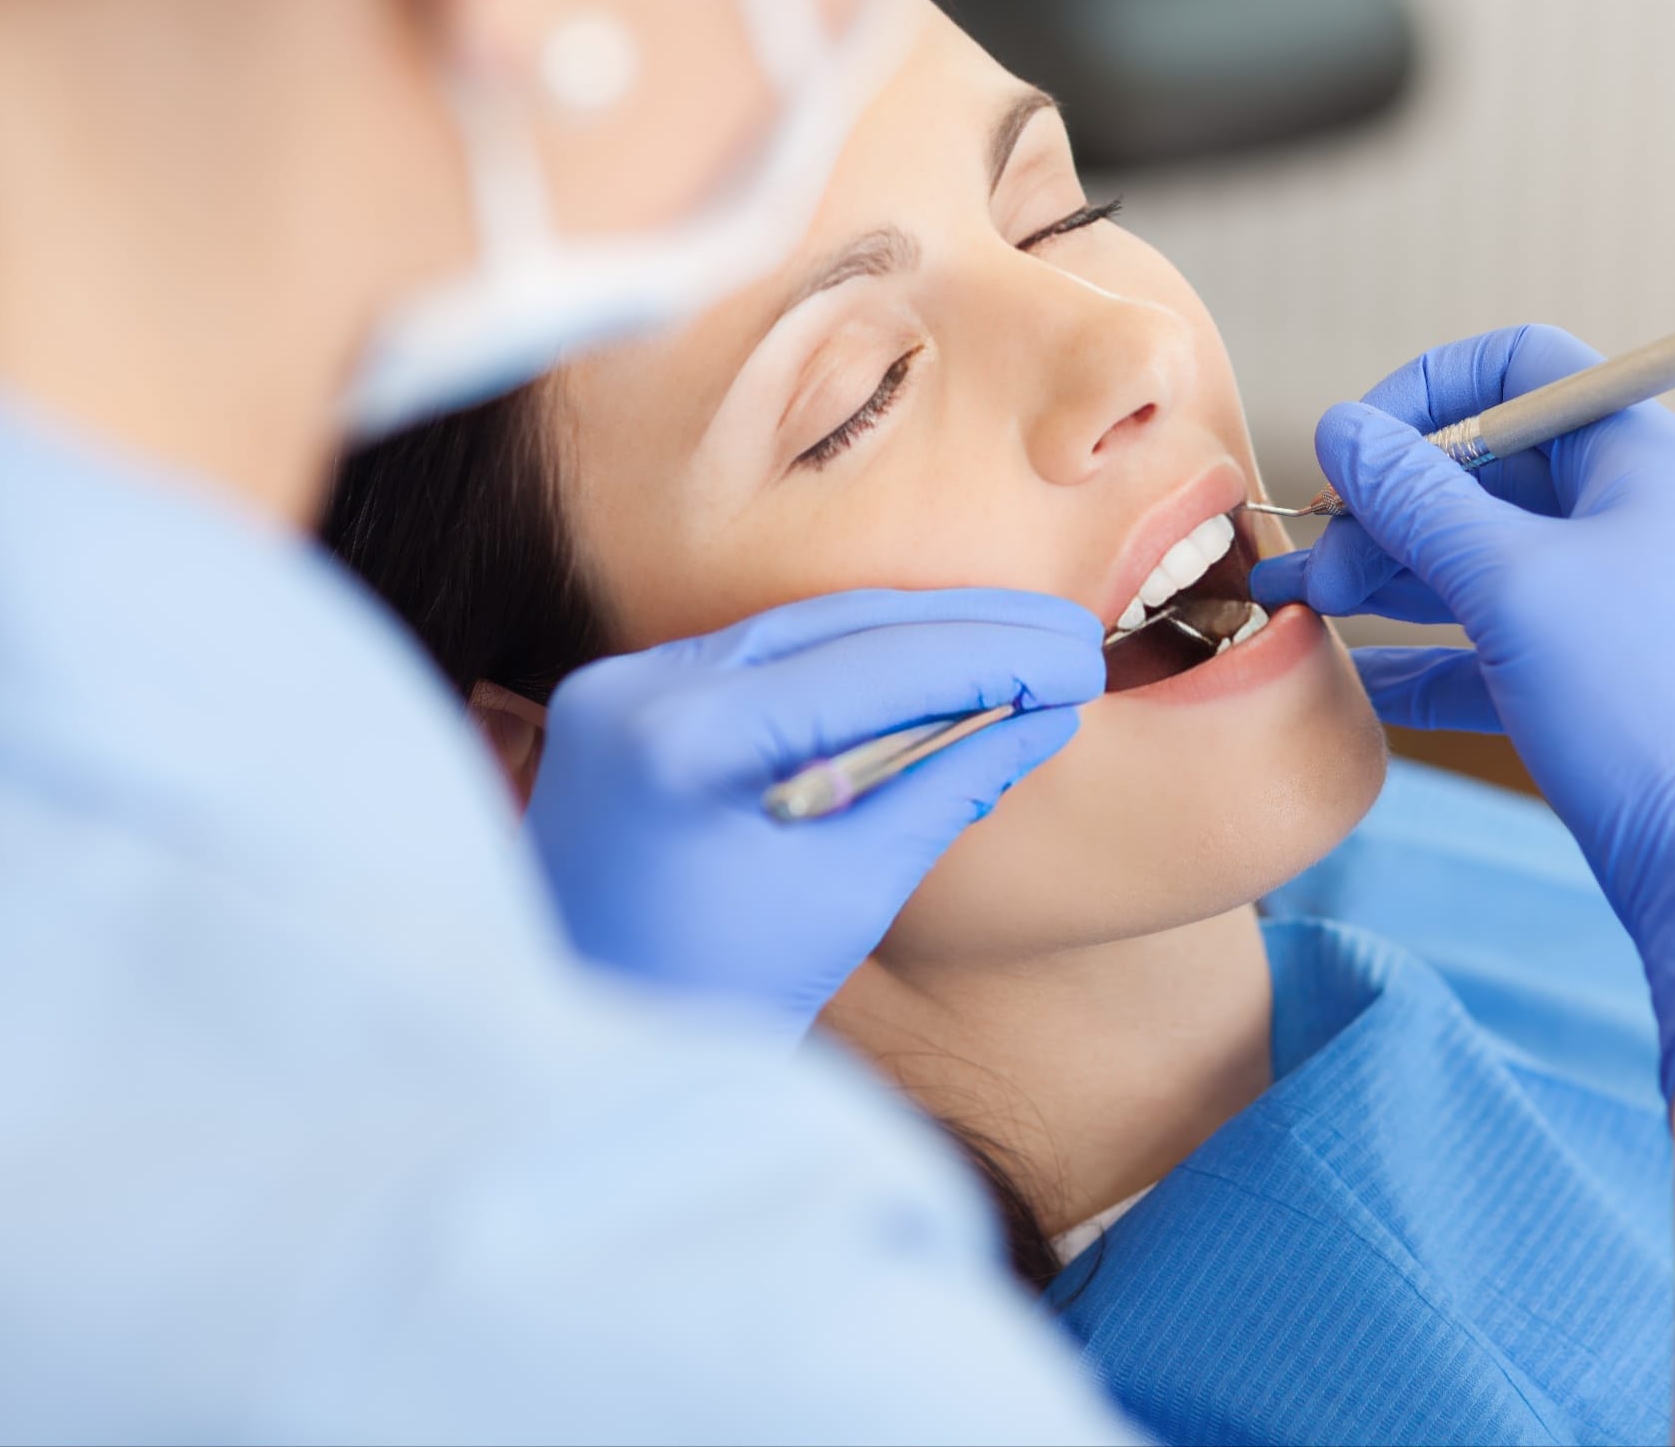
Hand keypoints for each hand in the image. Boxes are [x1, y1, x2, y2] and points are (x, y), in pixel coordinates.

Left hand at [526, 588, 1103, 1036]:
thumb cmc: (720, 1000)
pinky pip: (759, 661)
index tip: (1081, 658)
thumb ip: (946, 787)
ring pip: (799, 632)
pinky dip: (850, 666)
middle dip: (964, 629)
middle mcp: (636, 689)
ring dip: (914, 638)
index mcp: (685, 740)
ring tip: (1022, 644)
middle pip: (834, 625)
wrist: (593, 1050)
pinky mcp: (623, 703)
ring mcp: (618, 689)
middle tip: (1072, 635)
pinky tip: (933, 673)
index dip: (991, 655)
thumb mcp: (852, 893)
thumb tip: (1044, 715)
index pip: (871, 665)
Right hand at [1252, 326, 1674, 1097]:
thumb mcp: (1512, 587)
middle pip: (1492, 471)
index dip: (1425, 394)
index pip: (1525, 369)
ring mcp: (1627, 602)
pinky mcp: (1606, 682)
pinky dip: (1427, 651)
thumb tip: (1340, 427)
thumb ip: (1416, 499)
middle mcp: (1645, 516)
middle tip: (1303, 556)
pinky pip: (1500, 642)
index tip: (1349, 450)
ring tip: (1298, 606)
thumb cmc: (1644, 712)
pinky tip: (1358, 678)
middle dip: (1386, 507)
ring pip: (1486, 561)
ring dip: (1389, 577)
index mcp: (1649, 461)